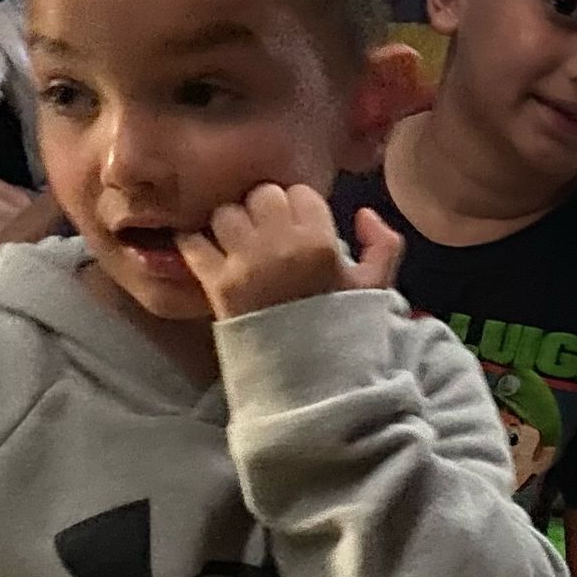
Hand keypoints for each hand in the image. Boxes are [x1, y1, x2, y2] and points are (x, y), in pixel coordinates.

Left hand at [179, 185, 402, 318]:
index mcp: (320, 242)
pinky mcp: (215, 284)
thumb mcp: (376, 288)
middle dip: (264, 210)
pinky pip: (193, 243)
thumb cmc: (343, 332)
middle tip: (267, 232)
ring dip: (231, 224)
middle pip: (261, 195)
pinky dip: (195, 242)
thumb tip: (364, 214)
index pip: (300, 194)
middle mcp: (280, 245)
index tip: (298, 226)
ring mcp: (244, 264)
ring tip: (238, 243)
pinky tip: (205, 250)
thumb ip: (384, 243)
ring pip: (226, 213)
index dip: (299, 207)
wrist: (310, 383)